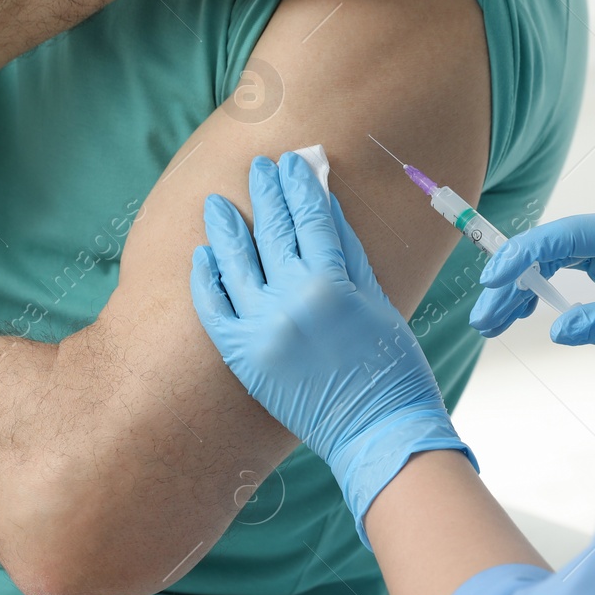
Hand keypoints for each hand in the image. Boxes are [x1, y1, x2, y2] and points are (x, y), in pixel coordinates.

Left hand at [191, 152, 472, 543]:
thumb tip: (325, 206)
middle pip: (271, 233)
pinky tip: (204, 256)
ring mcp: (261, 330)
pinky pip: (214, 310)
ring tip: (216, 204)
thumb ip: (348, 252)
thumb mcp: (377, 300)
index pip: (309, 219)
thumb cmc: (391, 367)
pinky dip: (206, 280)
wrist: (377, 431)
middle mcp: (290, 301)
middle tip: (257, 169)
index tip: (292, 162)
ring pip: (233, 264)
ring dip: (225, 229)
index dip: (299, 186)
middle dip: (265, 195)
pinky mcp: (243, 358)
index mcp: (330, 284)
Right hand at [469, 198, 594, 343]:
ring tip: (492, 324)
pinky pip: (564, 263)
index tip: (494, 280)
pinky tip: (522, 310)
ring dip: (520, 289)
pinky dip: (541, 284)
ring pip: (550, 259)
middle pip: (548, 250)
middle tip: (484, 321)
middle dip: (512, 286)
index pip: (564, 236)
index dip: (524, 255)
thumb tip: (557, 330)